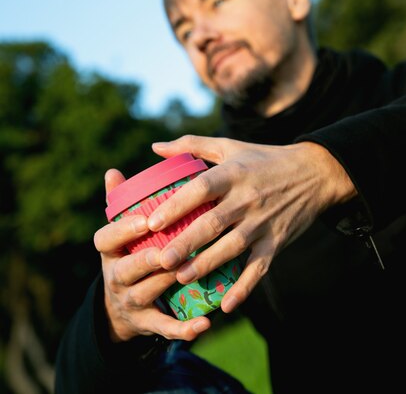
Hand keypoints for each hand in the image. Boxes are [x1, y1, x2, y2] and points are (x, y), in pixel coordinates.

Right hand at [93, 168, 211, 343]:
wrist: (122, 304)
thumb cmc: (130, 251)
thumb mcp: (120, 230)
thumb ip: (119, 202)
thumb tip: (112, 170)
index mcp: (110, 250)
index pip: (105, 239)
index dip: (123, 231)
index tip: (145, 220)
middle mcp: (116, 277)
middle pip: (126, 270)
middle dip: (145, 261)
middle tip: (166, 251)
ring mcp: (130, 301)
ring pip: (147, 294)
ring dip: (166, 286)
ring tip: (188, 275)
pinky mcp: (147, 323)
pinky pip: (165, 328)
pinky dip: (184, 329)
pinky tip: (205, 324)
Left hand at [148, 135, 355, 313]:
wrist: (315, 173)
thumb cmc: (264, 158)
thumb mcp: (229, 146)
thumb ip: (192, 145)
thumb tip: (155, 147)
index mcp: (233, 173)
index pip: (202, 188)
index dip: (177, 205)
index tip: (153, 222)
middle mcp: (247, 198)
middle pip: (213, 222)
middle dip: (186, 243)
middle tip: (161, 260)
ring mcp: (263, 222)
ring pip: (232, 247)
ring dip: (207, 264)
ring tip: (182, 278)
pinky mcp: (276, 242)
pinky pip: (259, 268)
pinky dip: (244, 287)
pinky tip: (226, 305)